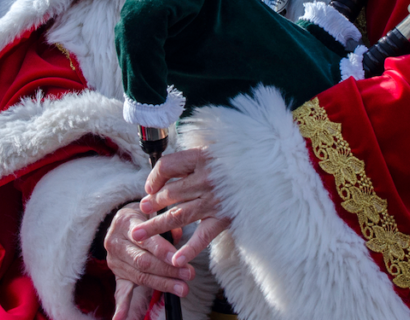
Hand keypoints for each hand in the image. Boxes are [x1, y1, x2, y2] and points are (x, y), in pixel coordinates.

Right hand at [105, 202, 192, 317]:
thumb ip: (165, 222)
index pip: (145, 240)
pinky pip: (120, 291)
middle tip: (189, 275)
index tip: (179, 258)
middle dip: (168, 270)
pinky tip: (120, 318)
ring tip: (182, 288)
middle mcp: (115, 241)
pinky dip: (121, 306)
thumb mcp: (153, 210)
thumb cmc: (144, 215)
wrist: (124, 219)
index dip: (163, 251)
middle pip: (143, 261)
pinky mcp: (116, 273)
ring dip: (162, 285)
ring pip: (139, 276)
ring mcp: (114, 259)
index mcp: (125, 222)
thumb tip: (178, 236)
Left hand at [134, 148, 229, 267]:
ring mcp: (214, 200)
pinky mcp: (224, 217)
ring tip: (139, 235)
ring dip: (156, 226)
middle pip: (169, 193)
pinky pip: (203, 236)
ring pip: (178, 215)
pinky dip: (189, 249)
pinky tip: (176, 260)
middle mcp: (206, 178)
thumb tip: (163, 177)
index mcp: (201, 157)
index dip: (153, 177)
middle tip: (142, 211)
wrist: (270, 168)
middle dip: (152, 204)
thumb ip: (190, 161)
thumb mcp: (213, 149)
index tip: (150, 187)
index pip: (166, 166)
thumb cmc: (238, 159)